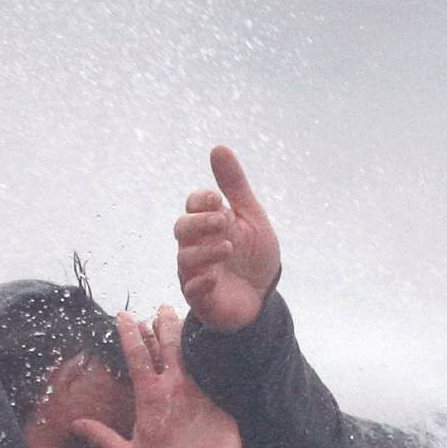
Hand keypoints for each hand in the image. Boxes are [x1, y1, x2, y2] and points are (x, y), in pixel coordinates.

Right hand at [74, 307, 242, 447]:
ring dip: (184, 335)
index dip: (129, 333)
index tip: (124, 316)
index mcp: (150, 395)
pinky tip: (208, 349)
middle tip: (162, 309)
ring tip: (181, 319)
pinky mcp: (221, 399)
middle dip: (163, 324)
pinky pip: (213, 371)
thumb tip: (76, 424)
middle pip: (169, 344)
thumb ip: (102, 436)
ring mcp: (201, 389)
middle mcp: (176, 386)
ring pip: (192, 353)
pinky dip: (208, 358)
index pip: (137, 355)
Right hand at [175, 145, 281, 332]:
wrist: (264, 297)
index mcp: (209, 225)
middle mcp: (197, 247)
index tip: (218, 199)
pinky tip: (214, 279)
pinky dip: (200, 283)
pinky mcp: (201, 299)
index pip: (193, 205)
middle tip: (223, 222)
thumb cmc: (254, 257)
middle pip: (182, 229)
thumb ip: (235, 186)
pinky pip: (191, 291)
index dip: (201, 201)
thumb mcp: (251, 217)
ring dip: (204, 252)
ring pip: (184, 259)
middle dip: (200, 223)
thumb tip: (218, 148)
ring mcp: (196, 273)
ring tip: (227, 248)